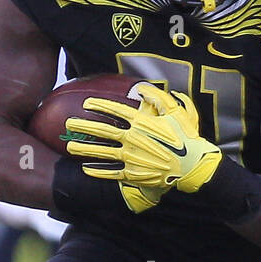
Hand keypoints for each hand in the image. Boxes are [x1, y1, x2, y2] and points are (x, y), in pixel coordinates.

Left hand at [65, 83, 222, 194]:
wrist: (192, 166)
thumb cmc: (187, 137)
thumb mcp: (178, 111)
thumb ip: (159, 98)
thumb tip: (142, 88)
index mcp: (142, 122)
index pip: (115, 110)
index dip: (99, 105)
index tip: (86, 104)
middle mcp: (133, 138)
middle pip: (102, 130)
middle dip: (84, 126)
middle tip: (68, 123)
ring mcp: (131, 157)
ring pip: (102, 151)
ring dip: (84, 148)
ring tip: (68, 146)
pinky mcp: (133, 173)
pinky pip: (111, 172)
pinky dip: (97, 171)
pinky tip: (85, 169)